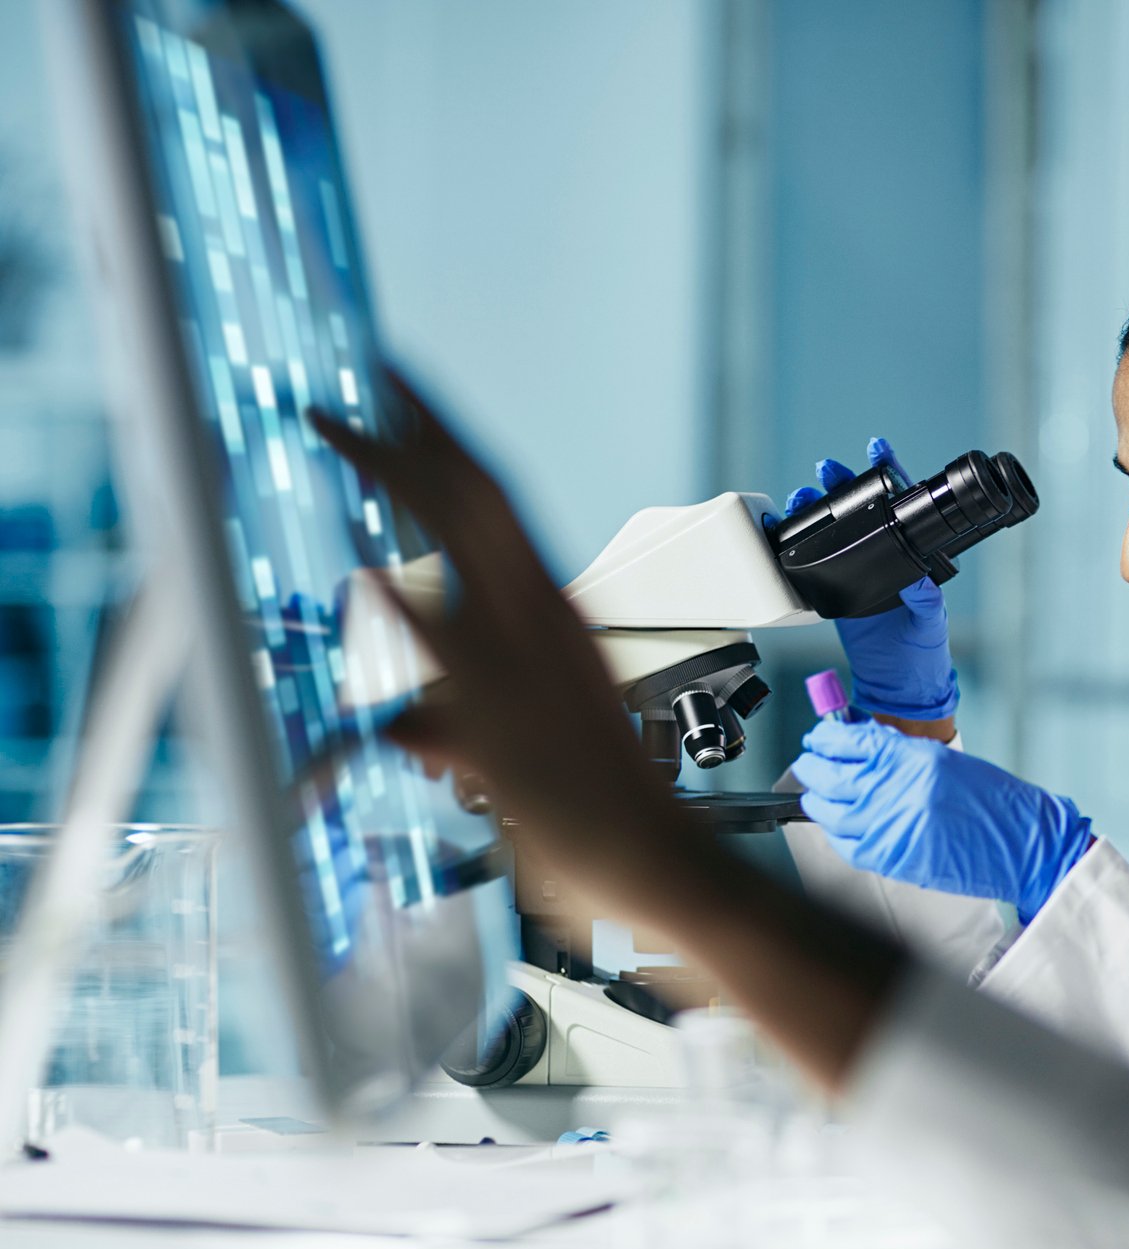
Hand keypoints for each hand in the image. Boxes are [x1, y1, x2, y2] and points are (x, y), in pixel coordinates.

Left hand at [308, 374, 902, 1091]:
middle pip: (475, 498)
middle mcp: (542, 620)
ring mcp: (523, 661)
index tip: (402, 390)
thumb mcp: (520, 742)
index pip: (495, 503)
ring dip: (394, 476)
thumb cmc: (603, 807)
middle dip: (416, 429)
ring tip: (338, 423)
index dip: (446, 441)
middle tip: (367, 373)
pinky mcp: (504, 717)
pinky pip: (447, 653)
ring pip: (460, 542)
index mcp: (554, 614)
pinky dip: (406, 608)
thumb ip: (452, 721)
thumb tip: (400, 725)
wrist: (654, 860)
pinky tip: (365, 571)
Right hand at [785, 438, 958, 726]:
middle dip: (843, 484)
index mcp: (913, 556)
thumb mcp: (930, 624)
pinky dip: (801, 541)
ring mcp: (858, 571)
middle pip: (862, 510)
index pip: (903, 507)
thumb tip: (919, 580)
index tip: (878, 450)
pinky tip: (789, 528)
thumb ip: (926, 602)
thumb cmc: (923, 654)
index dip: (891, 474)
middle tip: (828, 469)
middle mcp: (885, 557)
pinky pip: (816, 560)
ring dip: (819, 508)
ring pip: (836, 529)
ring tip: (803, 494)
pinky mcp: (835, 590)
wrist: (897, 686)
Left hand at [790, 718, 1092, 920]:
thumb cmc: (992, 801)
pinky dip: (835, 832)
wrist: (1022, 844)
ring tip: (816, 794)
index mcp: (911, 758)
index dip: (824, 739)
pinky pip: (845, 844)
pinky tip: (836, 824)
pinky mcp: (891, 859)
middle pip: (829, 775)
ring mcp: (890, 826)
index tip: (818, 738)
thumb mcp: (944, 762)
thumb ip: (898, 753)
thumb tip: (858, 744)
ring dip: (817, 800)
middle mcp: (895, 790)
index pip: (848, 741)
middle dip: (812, 767)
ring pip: (828, 811)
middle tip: (810, 763)